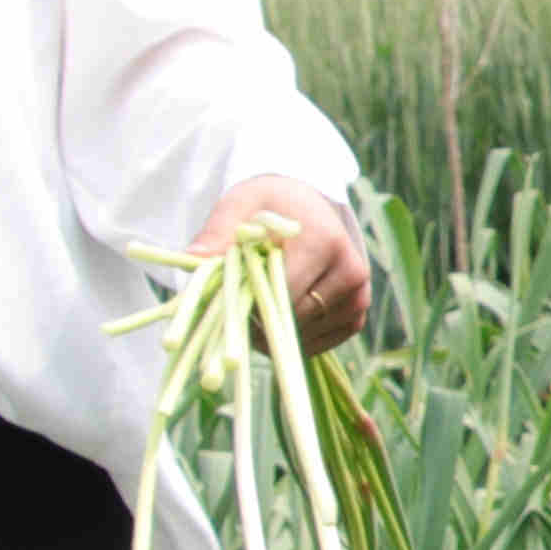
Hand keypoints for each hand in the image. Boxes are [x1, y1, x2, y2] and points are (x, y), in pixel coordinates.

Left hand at [214, 177, 374, 351]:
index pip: (284, 292)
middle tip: (237, 307)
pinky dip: (294, 340)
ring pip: (306, 336)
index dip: (248, 303)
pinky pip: (322, 343)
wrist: (302, 206)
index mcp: (325, 241)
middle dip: (259, 320)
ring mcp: (358, 294)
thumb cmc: (266, 207)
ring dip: (275, 333)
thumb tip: (192, 258)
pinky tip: (279, 318)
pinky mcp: (357, 313)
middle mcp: (352, 270)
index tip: (227, 297)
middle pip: (295, 318)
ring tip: (257, 307)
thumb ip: (217, 234)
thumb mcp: (238, 208)